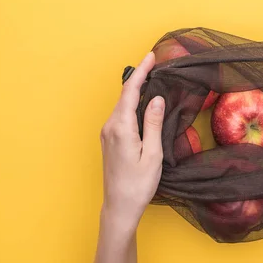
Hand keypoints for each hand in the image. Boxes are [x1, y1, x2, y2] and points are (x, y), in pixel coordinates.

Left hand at [99, 52, 164, 234]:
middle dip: (139, 78)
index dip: (142, 72)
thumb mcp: (153, 153)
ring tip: (151, 80)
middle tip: (155, 65)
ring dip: (135, 91)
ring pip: (122, 105)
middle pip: (124, 95)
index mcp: (121, 127)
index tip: (151, 56)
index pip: (130, 91)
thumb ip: (153, 123)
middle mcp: (110, 127)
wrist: (119, 206)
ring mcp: (107, 134)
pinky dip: (132, 104)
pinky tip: (142, 104)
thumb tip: (156, 99)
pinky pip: (121, 115)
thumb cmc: (138, 184)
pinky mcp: (109, 141)